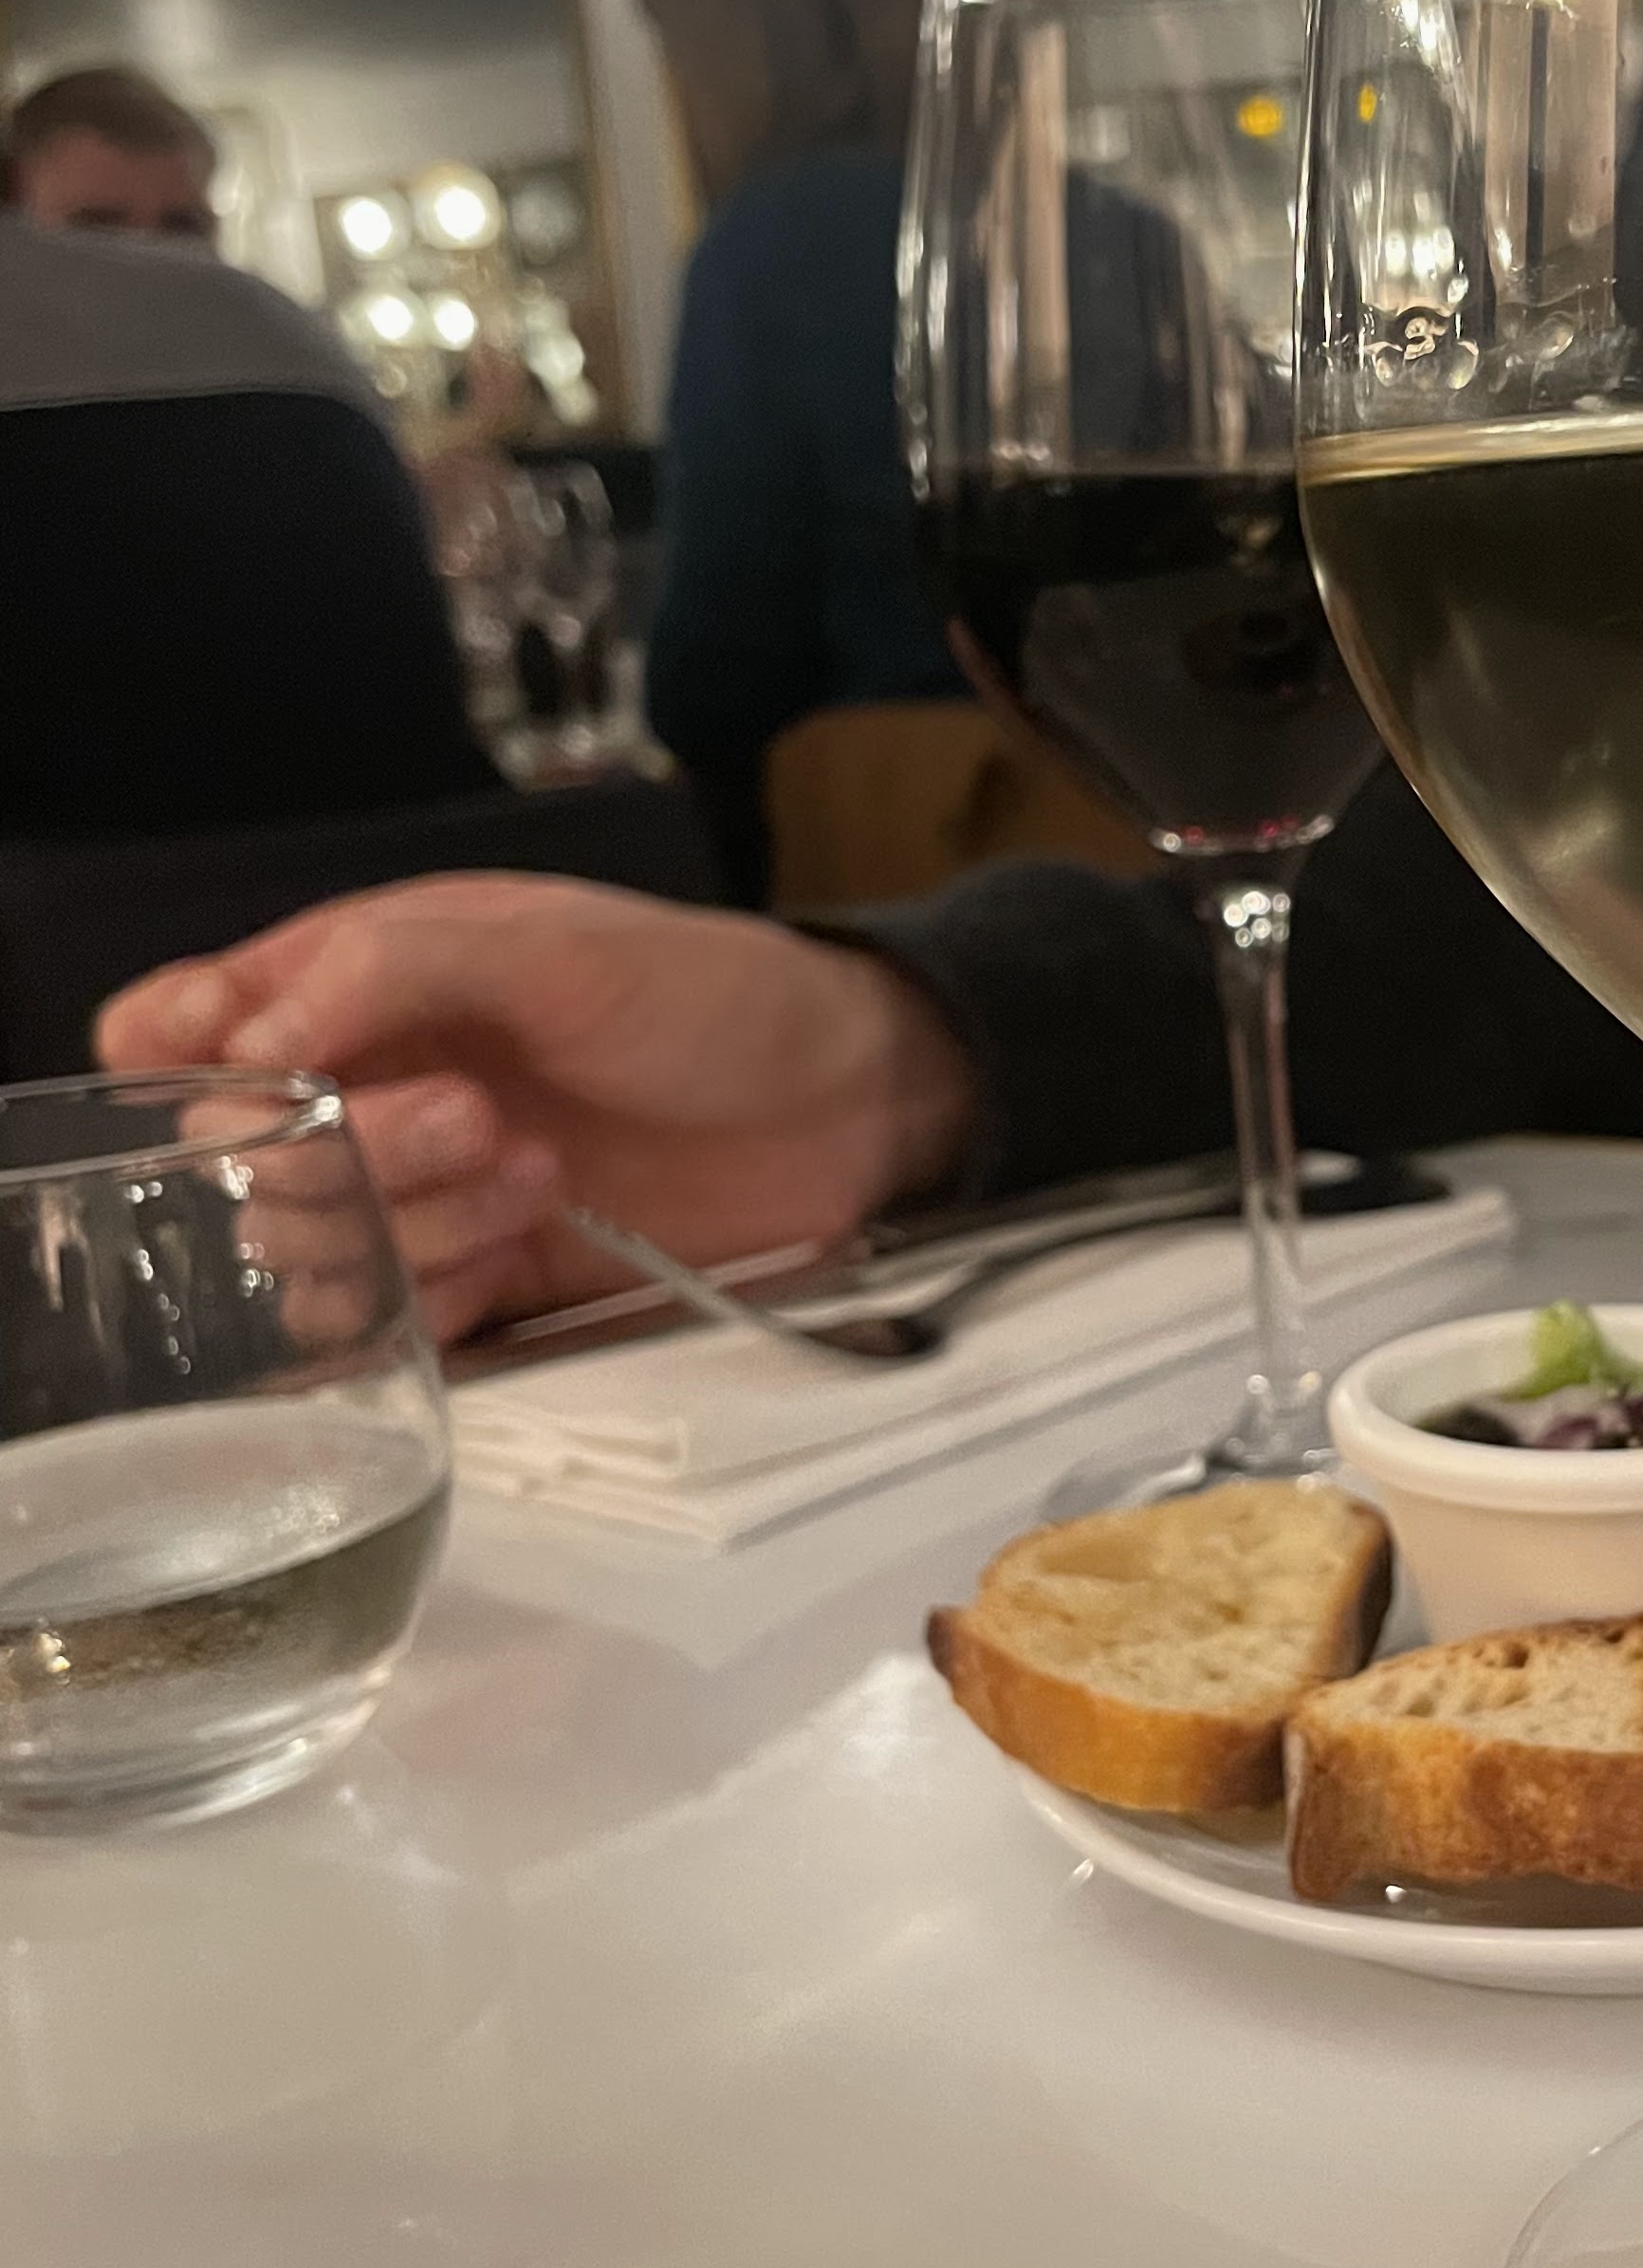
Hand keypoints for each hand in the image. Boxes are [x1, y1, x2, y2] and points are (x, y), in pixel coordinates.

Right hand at [96, 876, 973, 1344]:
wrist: (844, 1105)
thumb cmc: (712, 995)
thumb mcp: (552, 944)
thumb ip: (388, 971)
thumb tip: (255, 1042)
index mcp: (352, 980)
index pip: (173, 1028)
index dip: (188, 1064)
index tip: (275, 1077)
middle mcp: (362, 1087)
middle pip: (232, 1157)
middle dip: (345, 1149)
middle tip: (479, 1118)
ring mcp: (415, 1191)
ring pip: (304, 1250)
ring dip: (409, 1222)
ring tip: (536, 1170)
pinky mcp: (476, 1280)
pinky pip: (387, 1323)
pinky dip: (444, 1293)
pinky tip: (530, 1242)